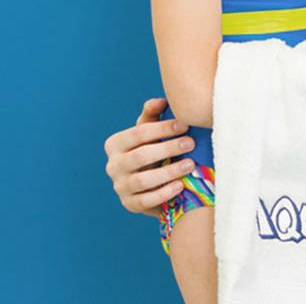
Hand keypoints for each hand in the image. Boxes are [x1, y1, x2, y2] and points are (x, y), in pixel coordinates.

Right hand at [103, 98, 194, 216]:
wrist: (151, 182)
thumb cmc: (152, 149)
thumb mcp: (150, 132)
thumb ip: (152, 115)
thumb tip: (161, 101)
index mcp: (115, 144)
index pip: (138, 133)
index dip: (162, 128)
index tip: (185, 125)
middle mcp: (113, 166)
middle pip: (140, 156)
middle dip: (168, 148)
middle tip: (191, 143)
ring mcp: (120, 187)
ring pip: (142, 180)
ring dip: (169, 171)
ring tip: (190, 164)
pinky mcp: (130, 204)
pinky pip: (146, 201)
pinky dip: (164, 193)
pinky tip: (181, 185)